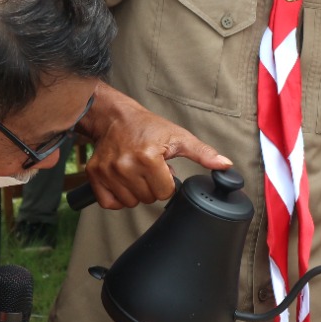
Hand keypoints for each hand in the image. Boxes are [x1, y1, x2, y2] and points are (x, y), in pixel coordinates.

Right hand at [80, 84, 231, 207]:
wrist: (116, 118)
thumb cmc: (149, 127)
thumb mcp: (179, 137)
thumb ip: (203, 153)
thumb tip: (225, 165)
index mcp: (148, 157)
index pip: (165, 192)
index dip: (167, 181)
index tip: (162, 167)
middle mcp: (125, 165)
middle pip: (148, 199)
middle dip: (152, 186)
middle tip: (149, 168)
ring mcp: (108, 171)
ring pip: (130, 202)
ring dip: (136, 191)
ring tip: (136, 172)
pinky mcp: (95, 176)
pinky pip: (110, 204)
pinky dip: (118, 197)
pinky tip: (123, 181)